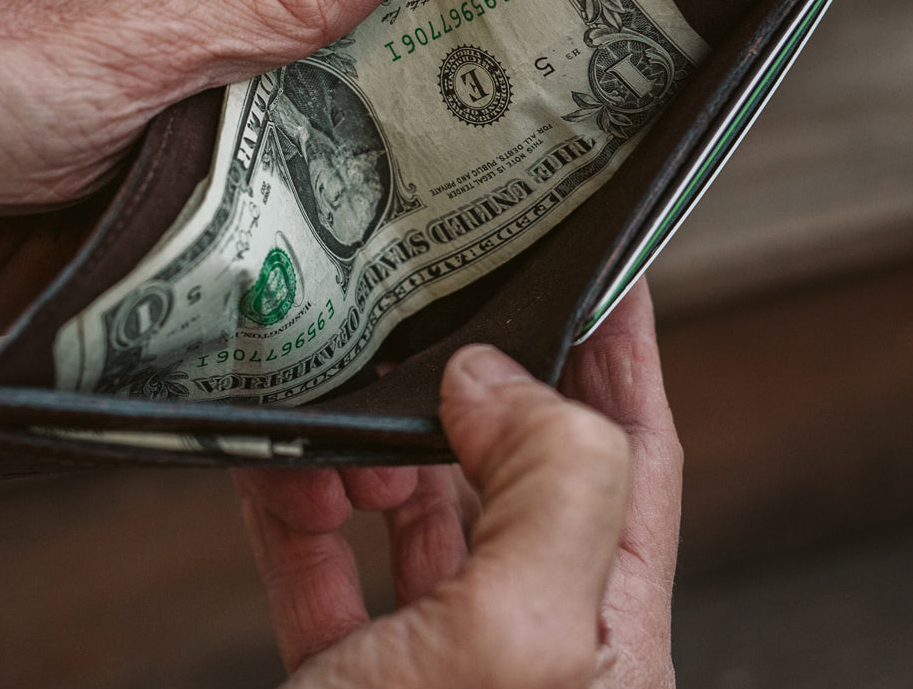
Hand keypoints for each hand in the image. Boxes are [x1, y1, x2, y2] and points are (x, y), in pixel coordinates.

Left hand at [0, 0, 428, 336]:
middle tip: (468, 247)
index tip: (499, 116)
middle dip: (371, 190)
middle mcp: (180, 91)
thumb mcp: (137, 25)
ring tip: (399, 317)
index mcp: (196, 11)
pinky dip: (239, 309)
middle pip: (308, 143)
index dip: (416, 70)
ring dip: (304, 263)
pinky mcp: (117, 255)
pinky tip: (296, 343)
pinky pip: (201, 285)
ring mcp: (149, 178)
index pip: (337, 33)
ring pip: (259, 224)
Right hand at [234, 278, 680, 687]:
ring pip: (412, 506)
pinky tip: (280, 474)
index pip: (632, 452)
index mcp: (606, 630)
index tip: (597, 265)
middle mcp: (525, 637)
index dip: (619, 347)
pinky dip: (291, 505)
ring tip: (346, 424)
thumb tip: (489, 378)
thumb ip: (546, 487)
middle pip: (513, 465)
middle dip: (469, 387)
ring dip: (369, 448)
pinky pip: (317, 559)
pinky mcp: (340, 671)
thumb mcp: (523, 640)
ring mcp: (428, 657)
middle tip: (433, 317)